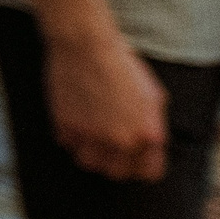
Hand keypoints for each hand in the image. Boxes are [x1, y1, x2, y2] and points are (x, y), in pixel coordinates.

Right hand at [44, 24, 166, 180]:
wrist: (87, 45)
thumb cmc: (123, 64)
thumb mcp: (153, 95)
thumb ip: (152, 125)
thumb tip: (148, 142)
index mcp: (148, 134)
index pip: (149, 173)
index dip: (141, 164)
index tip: (134, 156)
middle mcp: (122, 140)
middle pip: (116, 173)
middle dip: (114, 162)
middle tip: (109, 146)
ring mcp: (92, 135)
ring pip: (88, 163)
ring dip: (89, 151)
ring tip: (89, 135)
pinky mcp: (66, 126)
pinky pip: (67, 143)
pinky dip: (70, 134)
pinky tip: (74, 117)